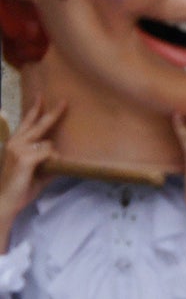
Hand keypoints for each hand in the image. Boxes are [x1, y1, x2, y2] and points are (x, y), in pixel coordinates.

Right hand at [0, 99, 63, 250]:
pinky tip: (42, 170)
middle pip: (39, 124)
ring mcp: (19, 148)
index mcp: (15, 143)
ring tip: (38, 170)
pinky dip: (52, 161)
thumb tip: (62, 157)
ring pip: (48, 142)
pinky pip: (49, 153)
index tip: (40, 96)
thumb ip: (47, 161)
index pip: (26, 122)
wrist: (4, 202)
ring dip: (51, 156)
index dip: (34, 109)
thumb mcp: (36, 171)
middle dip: (53, 112)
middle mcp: (15, 142)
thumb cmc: (19, 188)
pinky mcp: (24, 157)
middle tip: (65, 101)